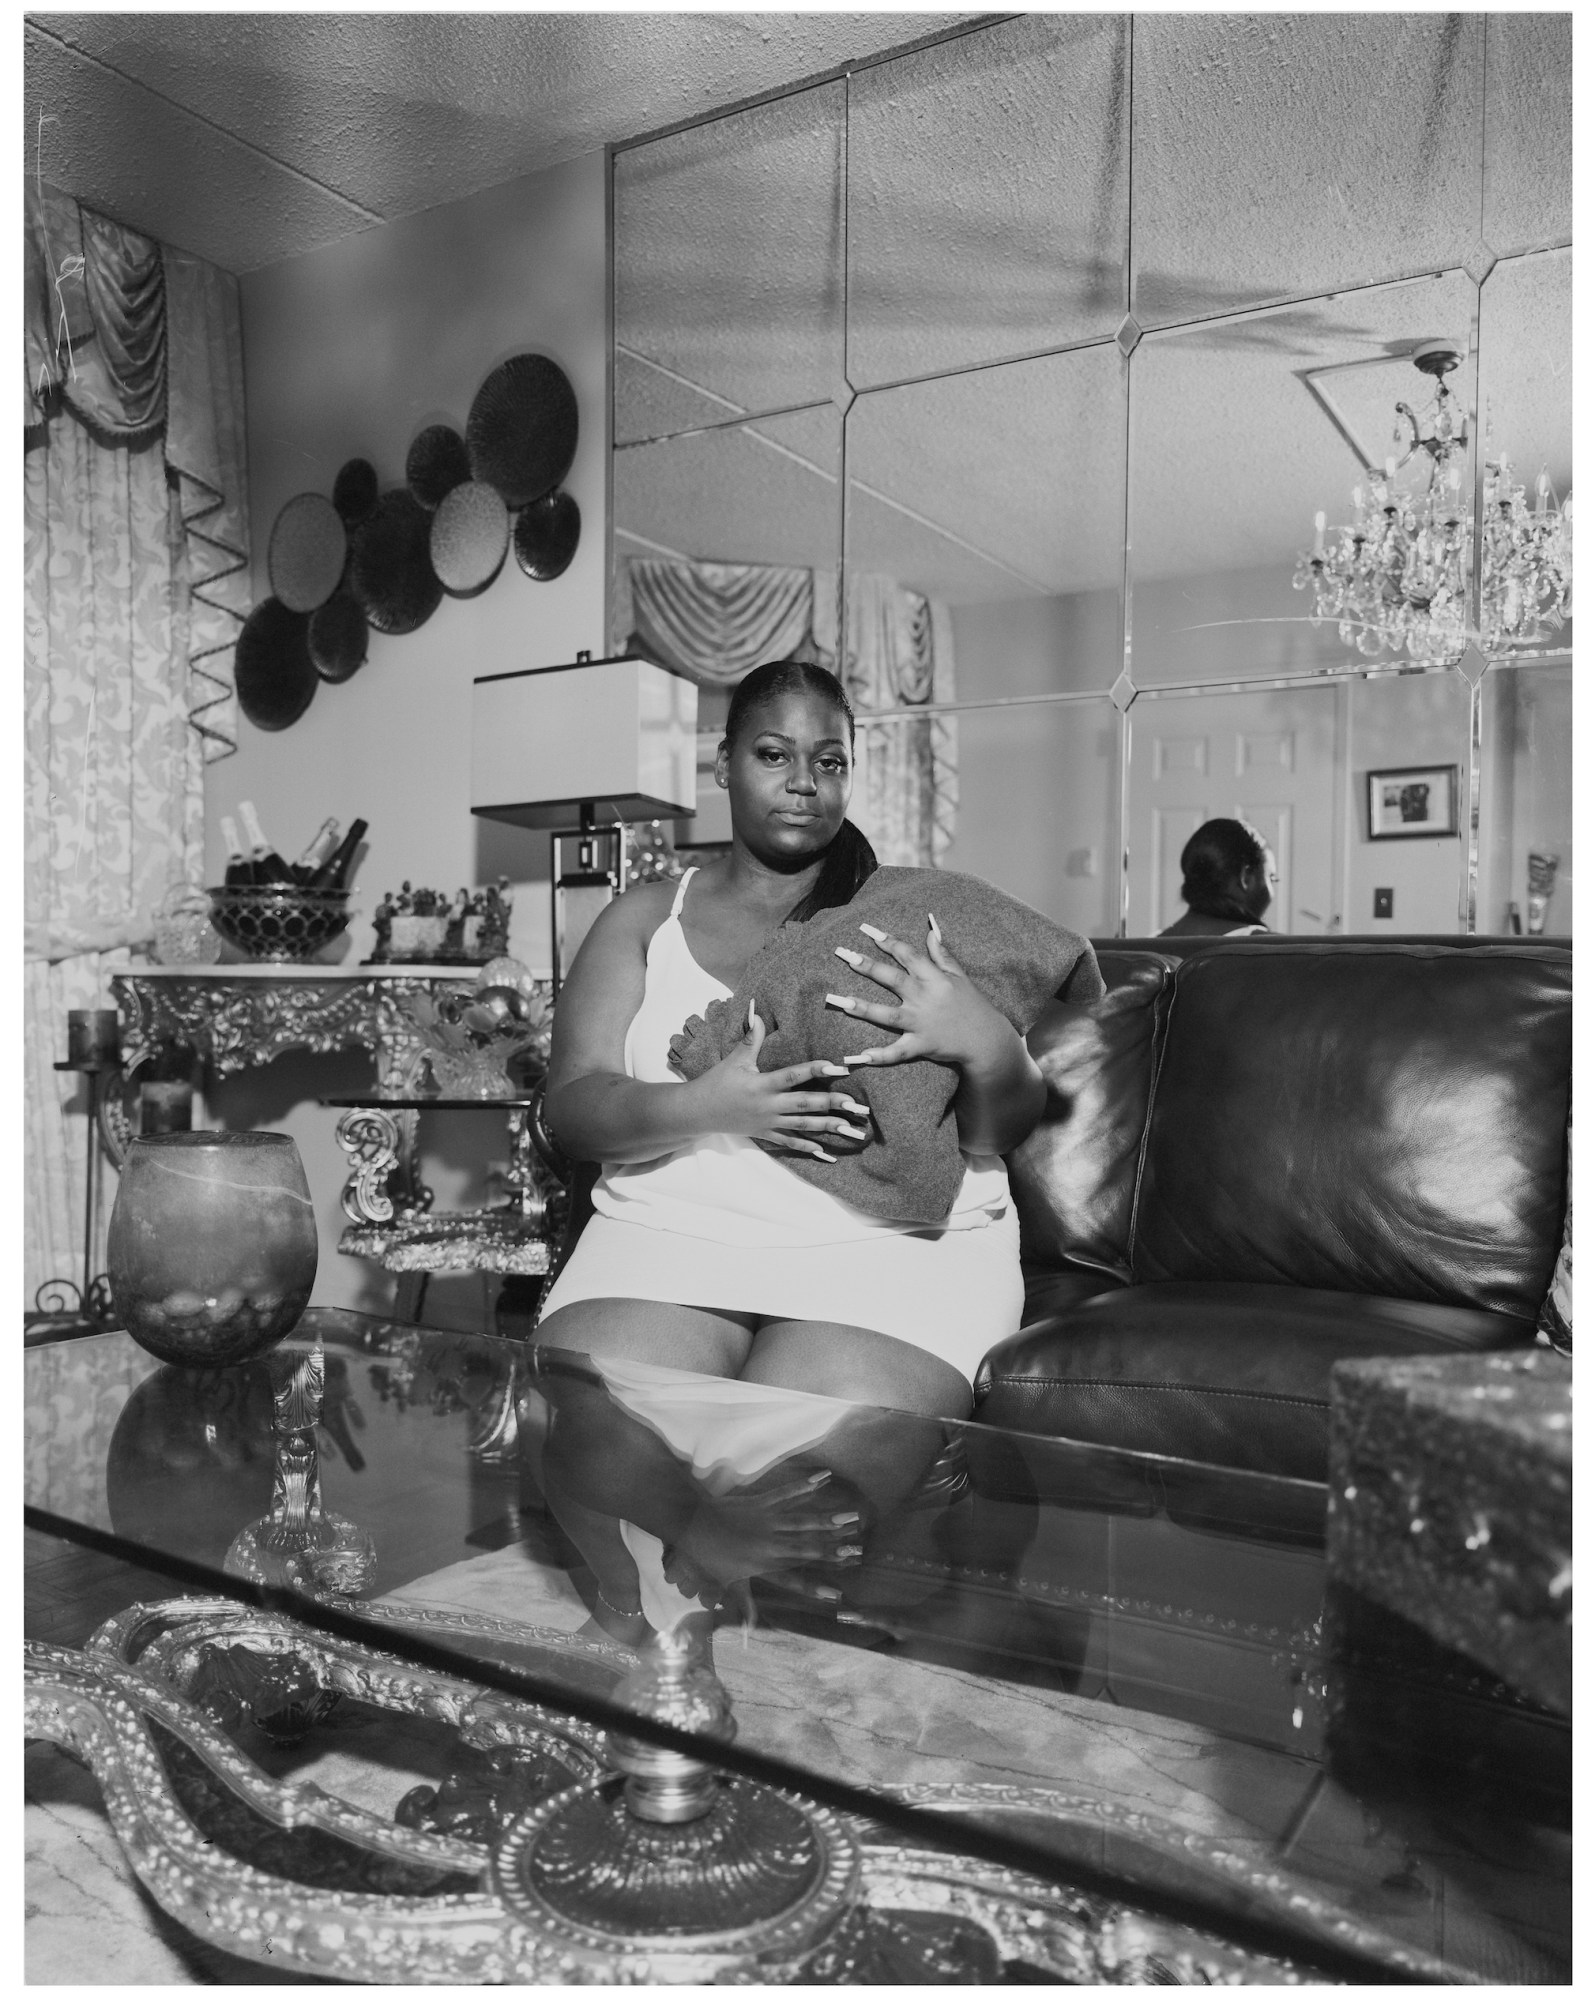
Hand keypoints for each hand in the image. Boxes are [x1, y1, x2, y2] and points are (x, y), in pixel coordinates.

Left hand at [661, 1470, 864, 1604]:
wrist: (692, 1524)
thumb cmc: (708, 1556)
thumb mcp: (726, 1583)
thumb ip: (744, 1603)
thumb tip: (750, 1630)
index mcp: (764, 1565)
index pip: (794, 1578)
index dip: (815, 1586)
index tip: (837, 1593)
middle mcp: (771, 1544)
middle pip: (807, 1547)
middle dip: (834, 1548)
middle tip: (858, 1549)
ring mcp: (768, 1521)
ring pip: (803, 1520)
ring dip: (828, 1518)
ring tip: (852, 1516)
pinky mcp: (762, 1502)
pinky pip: (787, 1493)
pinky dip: (805, 1485)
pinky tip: (824, 1478)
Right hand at [685, 1003, 873, 1162]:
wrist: (698, 1112)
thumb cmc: (716, 1082)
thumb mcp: (734, 1060)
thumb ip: (750, 1038)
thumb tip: (757, 1012)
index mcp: (761, 1084)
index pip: (793, 1076)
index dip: (815, 1070)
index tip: (837, 1067)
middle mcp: (768, 1105)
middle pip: (804, 1104)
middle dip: (831, 1104)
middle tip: (855, 1104)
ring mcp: (768, 1122)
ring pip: (802, 1126)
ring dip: (828, 1127)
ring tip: (850, 1129)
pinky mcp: (765, 1134)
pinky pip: (789, 1142)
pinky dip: (807, 1147)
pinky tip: (826, 1152)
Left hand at [824, 917, 1019, 1070]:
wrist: (986, 1038)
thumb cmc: (972, 1004)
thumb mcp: (960, 976)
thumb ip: (942, 954)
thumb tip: (930, 930)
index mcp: (934, 978)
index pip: (907, 954)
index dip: (887, 941)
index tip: (866, 930)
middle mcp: (924, 998)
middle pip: (892, 979)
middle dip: (867, 966)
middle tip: (844, 955)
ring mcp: (921, 1022)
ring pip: (887, 1015)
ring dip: (862, 1008)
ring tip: (838, 1001)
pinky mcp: (921, 1045)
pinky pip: (898, 1051)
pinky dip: (880, 1055)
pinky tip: (859, 1056)